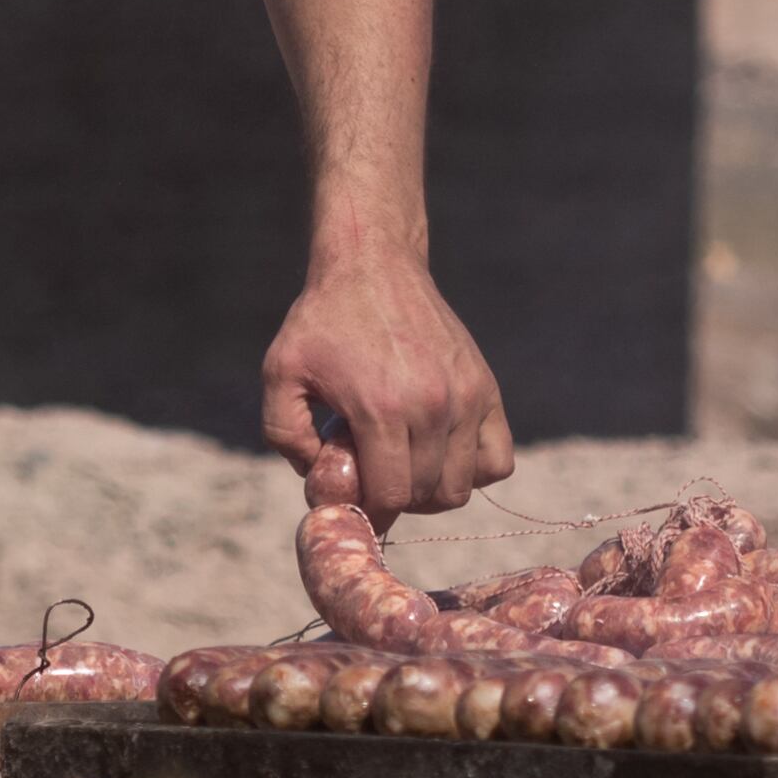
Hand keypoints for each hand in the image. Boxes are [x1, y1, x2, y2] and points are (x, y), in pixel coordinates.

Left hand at [260, 256, 512, 518]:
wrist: (373, 264)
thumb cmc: (322, 321)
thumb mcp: (280, 374)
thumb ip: (286, 436)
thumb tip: (321, 480)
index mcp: (381, 408)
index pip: (392, 496)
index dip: (371, 514)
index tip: (356, 506)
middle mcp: (433, 406)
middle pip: (428, 495)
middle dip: (397, 500)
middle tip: (374, 476)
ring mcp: (467, 397)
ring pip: (463, 485)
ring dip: (433, 490)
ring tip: (404, 463)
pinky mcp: (486, 388)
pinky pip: (498, 459)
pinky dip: (473, 470)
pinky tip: (441, 453)